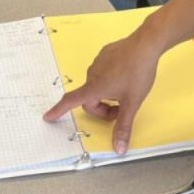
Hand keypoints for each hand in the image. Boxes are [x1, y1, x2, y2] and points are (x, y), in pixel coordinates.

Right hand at [42, 25, 162, 153]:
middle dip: (103, 108)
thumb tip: (118, 149)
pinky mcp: (105, 54)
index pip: (71, 101)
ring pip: (97, 86)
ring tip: (127, 90)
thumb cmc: (138, 74)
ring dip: (108, 94)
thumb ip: (124, 126)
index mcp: (94, 87)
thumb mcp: (132, 103)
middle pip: (90, 99)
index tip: (48, 116)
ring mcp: (98, 62)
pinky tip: (127, 74)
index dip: (58, 111)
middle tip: (122, 108)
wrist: (146, 44)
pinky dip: (111, 79)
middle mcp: (92, 74)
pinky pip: (103, 72)